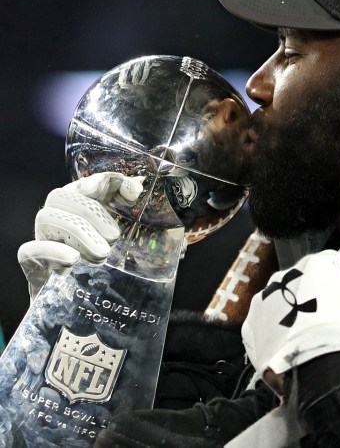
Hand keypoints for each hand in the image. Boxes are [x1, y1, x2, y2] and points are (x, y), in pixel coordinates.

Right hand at [17, 172, 143, 298]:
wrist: (87, 323)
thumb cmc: (112, 283)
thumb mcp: (132, 253)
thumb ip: (141, 228)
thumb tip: (145, 198)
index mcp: (82, 217)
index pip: (84, 185)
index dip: (104, 182)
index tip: (132, 193)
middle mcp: (59, 226)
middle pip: (60, 197)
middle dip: (91, 210)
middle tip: (114, 236)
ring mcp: (44, 246)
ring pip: (47, 217)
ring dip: (78, 230)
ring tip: (102, 254)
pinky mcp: (34, 270)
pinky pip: (29, 251)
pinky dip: (52, 251)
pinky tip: (73, 260)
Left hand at [243, 246, 339, 378]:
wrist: (324, 375)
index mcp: (316, 265)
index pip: (332, 264)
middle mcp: (284, 278)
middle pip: (306, 283)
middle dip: (318, 298)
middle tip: (335, 322)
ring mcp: (263, 305)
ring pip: (285, 303)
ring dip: (296, 314)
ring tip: (315, 338)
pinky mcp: (252, 331)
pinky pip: (265, 327)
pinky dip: (278, 335)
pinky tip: (296, 347)